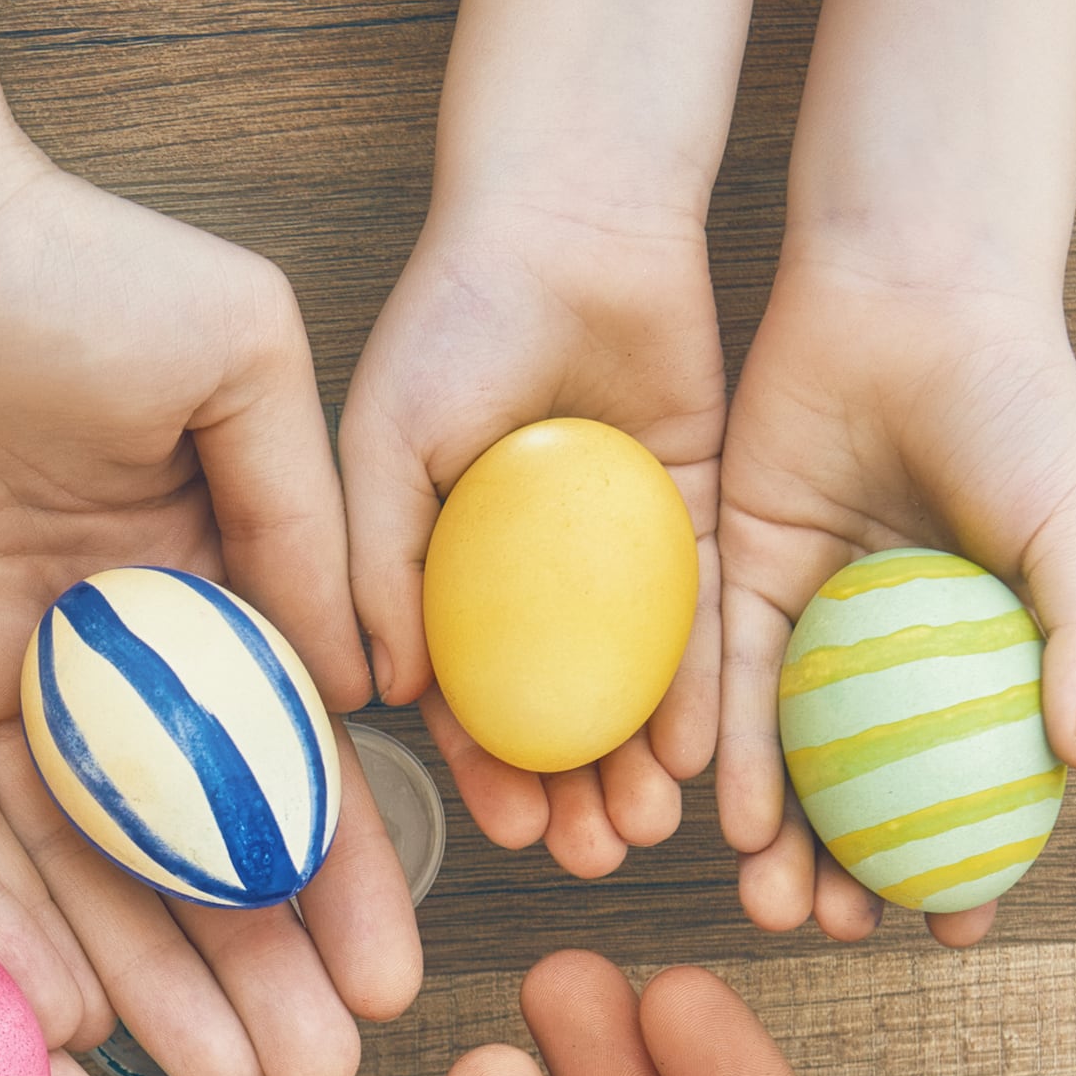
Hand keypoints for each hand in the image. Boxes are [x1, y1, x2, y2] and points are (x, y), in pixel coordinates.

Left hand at [0, 150, 423, 1075]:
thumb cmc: (55, 254)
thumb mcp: (236, 357)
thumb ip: (303, 519)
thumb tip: (366, 688)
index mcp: (184, 580)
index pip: (276, 764)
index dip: (336, 880)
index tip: (389, 983)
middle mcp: (82, 655)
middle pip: (178, 850)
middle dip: (249, 972)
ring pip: (66, 871)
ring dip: (143, 985)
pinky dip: (0, 929)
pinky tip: (73, 1023)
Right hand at [342, 197, 728, 881]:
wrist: (571, 218)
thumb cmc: (453, 316)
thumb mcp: (384, 441)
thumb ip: (374, 562)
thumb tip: (372, 693)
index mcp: (446, 567)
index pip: (463, 697)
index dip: (481, 772)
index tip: (505, 831)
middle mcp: (531, 577)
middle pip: (552, 714)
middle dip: (568, 795)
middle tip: (590, 857)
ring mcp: (615, 552)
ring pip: (628, 688)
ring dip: (634, 765)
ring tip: (646, 828)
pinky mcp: (695, 512)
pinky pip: (701, 621)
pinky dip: (701, 690)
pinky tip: (703, 753)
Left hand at [710, 246, 1075, 946]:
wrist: (910, 291)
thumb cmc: (1016, 401)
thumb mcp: (1074, 524)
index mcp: (980, 649)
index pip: (972, 787)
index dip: (970, 869)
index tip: (955, 934)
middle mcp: (889, 651)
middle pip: (866, 793)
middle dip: (852, 878)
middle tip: (838, 932)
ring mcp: (811, 618)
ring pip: (789, 756)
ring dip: (780, 840)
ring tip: (773, 904)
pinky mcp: (735, 574)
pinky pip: (724, 680)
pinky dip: (727, 750)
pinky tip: (726, 816)